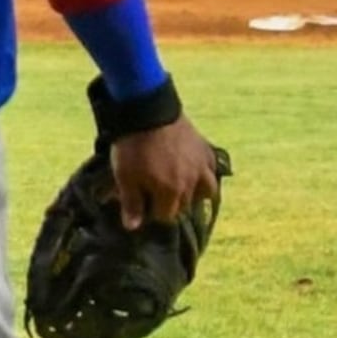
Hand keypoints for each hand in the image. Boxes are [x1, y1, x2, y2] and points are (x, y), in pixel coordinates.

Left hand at [108, 113, 224, 229]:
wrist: (147, 110)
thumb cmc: (133, 146)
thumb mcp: (125, 175)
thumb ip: (131, 203)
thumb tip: (133, 227)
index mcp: (170, 192)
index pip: (165, 216)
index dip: (152, 211)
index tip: (142, 202)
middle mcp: (191, 184)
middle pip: (184, 205)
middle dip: (170, 203)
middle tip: (156, 191)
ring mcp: (202, 167)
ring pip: (206, 190)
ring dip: (193, 193)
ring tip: (179, 187)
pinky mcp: (206, 150)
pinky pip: (212, 170)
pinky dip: (205, 175)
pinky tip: (195, 172)